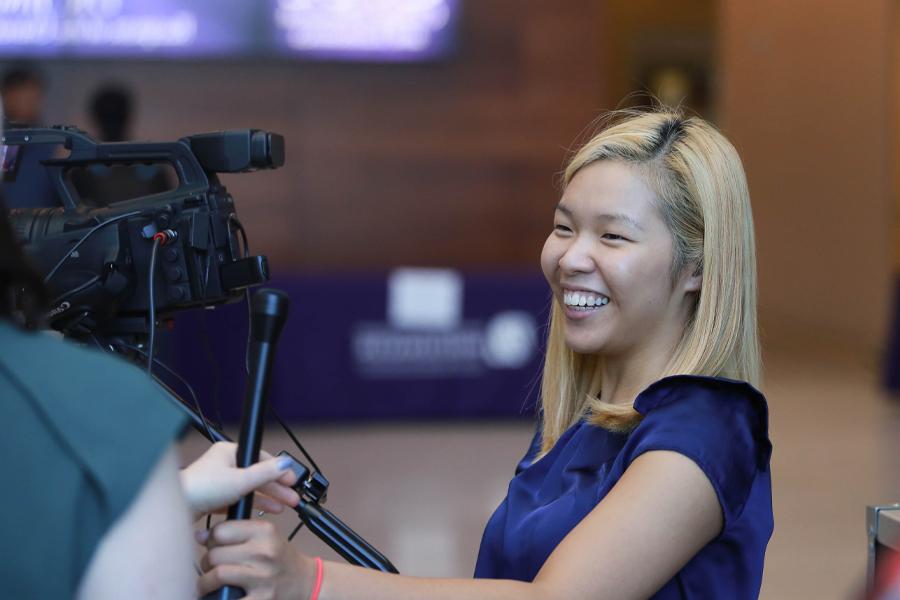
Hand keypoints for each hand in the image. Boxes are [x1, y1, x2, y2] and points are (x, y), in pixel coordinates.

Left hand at [180, 442, 300, 519]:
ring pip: (249, 488)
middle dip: (276, 487)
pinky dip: (252, 503)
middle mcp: (224, 464)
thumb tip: (286, 462)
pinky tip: (264, 509)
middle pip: (257, 474)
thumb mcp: (240, 480)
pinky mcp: (215, 496)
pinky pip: (240, 498)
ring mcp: (219, 480)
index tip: (292, 481)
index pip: (261, 458)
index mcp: (229, 452)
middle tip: (291, 497)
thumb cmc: (201, 488)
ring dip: (267, 496)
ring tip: (282, 507)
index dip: (278, 471)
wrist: (176, 508)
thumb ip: (266, 472)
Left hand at [195, 520, 315, 599]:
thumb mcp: (265, 536)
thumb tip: (199, 535)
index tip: (213, 546)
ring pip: (216, 575)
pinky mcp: (261, 598)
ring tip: (208, 583)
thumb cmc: (281, 558)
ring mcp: (263, 576)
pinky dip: (216, 598)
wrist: (306, 581)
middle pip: (215, 554)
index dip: (211, 539)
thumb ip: (235, 532)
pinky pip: (226, 599)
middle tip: (210, 567)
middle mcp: (264, 551)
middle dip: (206, 562)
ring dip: (205, 582)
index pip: (220, 531)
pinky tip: (216, 596)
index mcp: (265, 531)